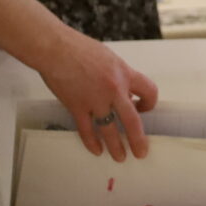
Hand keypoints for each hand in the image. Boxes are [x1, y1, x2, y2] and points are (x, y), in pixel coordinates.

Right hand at [28, 32, 157, 161]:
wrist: (55, 48)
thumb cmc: (79, 48)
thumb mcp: (108, 58)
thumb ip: (117, 76)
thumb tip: (122, 93)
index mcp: (124, 73)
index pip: (149, 91)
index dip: (150, 103)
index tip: (144, 109)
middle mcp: (113, 89)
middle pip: (132, 120)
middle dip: (138, 139)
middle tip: (141, 152)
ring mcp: (95, 100)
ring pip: (109, 130)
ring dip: (116, 147)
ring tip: (119, 157)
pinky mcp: (77, 106)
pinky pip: (87, 130)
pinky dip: (91, 142)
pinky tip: (96, 150)